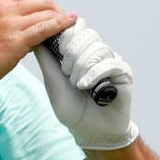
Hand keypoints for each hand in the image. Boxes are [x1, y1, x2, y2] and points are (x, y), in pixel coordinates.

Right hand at [0, 0, 75, 92]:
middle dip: (58, 10)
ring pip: (48, 13)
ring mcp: (11, 25)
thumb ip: (13, 23)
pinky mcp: (16, 41)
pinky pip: (45, 28)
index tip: (52, 11)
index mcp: (0, 5)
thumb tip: (36, 28)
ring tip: (66, 30)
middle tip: (62, 23)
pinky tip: (68, 26)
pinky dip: (60, 26)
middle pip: (44, 0)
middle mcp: (6, 11)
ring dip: (61, 21)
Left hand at [34, 18, 137, 149]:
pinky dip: (95, 73)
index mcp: (78, 52)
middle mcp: (96, 54)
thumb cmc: (70, 106)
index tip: (59, 49)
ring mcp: (110, 62)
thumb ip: (46, 58)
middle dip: (73, 51)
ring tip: (75, 83)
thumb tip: (36, 35)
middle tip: (65, 71)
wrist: (89, 130)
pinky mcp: (123, 73)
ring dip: (83, 65)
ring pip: (98, 48)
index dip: (67, 34)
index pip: (75, 28)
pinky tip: (85, 85)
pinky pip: (111, 63)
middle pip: (87, 35)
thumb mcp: (52, 80)